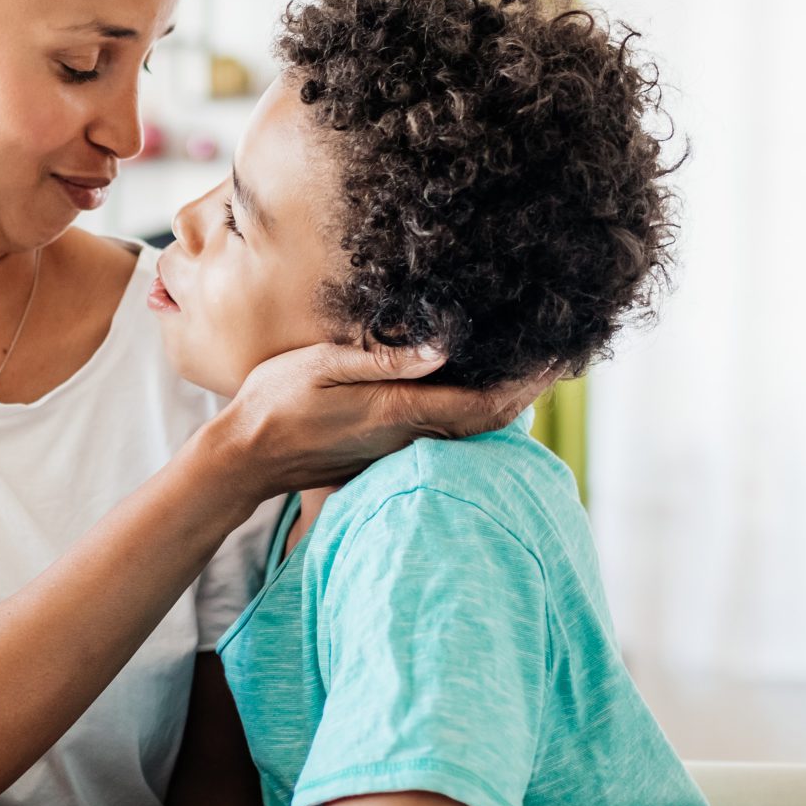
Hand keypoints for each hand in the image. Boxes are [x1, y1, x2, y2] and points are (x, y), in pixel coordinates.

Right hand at [212, 344, 557, 497]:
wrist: (246, 458)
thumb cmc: (276, 403)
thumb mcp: (323, 366)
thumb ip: (382, 358)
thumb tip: (442, 348)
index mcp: (398, 411)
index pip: (482, 403)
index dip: (526, 384)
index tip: (558, 360)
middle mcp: (408, 437)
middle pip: (487, 420)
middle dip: (526, 390)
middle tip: (557, 358)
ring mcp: (399, 450)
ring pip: (469, 430)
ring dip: (502, 403)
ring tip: (528, 369)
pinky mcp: (387, 453)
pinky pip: (445, 434)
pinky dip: (471, 413)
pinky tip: (474, 390)